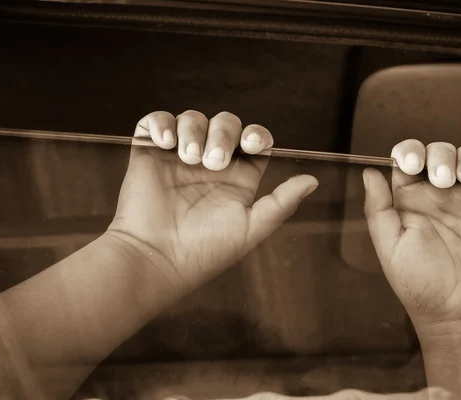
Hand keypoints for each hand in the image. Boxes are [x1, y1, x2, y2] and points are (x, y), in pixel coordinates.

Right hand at [107, 110, 317, 288]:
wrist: (157, 259)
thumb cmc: (206, 250)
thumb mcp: (252, 228)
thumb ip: (282, 202)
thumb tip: (312, 180)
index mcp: (237, 178)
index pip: (253, 141)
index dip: (256, 135)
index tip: (251, 145)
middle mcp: (209, 163)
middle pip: (225, 124)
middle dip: (223, 134)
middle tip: (213, 162)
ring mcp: (178, 157)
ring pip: (192, 118)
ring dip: (193, 130)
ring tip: (188, 157)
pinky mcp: (149, 154)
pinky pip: (155, 122)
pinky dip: (161, 123)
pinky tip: (165, 143)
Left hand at [363, 140, 460, 328]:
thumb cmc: (419, 285)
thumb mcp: (390, 247)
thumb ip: (378, 209)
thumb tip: (369, 172)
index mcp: (409, 201)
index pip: (407, 160)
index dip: (409, 152)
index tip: (412, 165)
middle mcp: (437, 195)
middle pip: (438, 153)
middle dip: (440, 155)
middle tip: (442, 179)